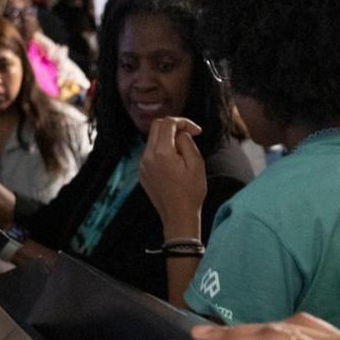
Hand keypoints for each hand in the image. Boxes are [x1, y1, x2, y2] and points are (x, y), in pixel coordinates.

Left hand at [139, 116, 206, 239]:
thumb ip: (186, 142)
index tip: (197, 131)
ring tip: (183, 153)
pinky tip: (174, 163)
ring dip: (168, 139)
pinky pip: (150, 153)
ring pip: (153, 139)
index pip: (167, 123)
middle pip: (157, 126)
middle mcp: (147, 157)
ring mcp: (142, 165)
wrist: (178, 217)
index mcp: (161, 153)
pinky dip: (162, 150)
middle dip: (174, 126)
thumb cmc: (191, 192)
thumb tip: (180, 132)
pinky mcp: (142, 172)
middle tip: (189, 135)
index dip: (184, 122)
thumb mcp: (197, 164)